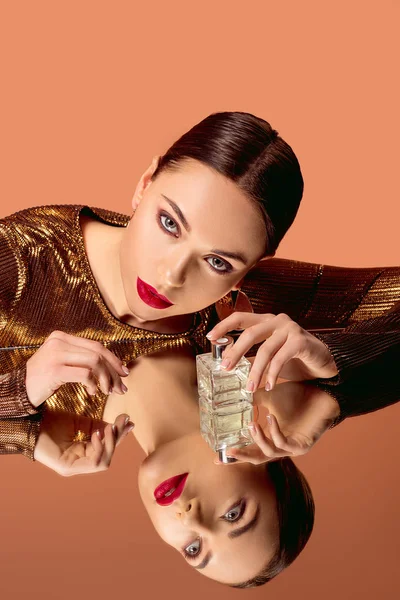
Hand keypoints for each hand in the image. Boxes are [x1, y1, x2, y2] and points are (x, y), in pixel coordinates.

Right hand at [26, 330, 129, 407]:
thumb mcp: (61, 362)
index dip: (113, 359)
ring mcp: (56, 355)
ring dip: (106, 379)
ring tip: (107, 392)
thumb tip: (112, 366)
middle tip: (121, 387)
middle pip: (98, 352)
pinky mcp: (55, 370)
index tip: (124, 373)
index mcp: (62, 337)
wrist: (19, 390)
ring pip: (95, 362)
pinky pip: (85, 374)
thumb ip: (81, 358)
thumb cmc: (43, 378)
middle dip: (113, 371)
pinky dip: (93, 385)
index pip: (96, 345)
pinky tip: (92, 393)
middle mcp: (59, 341)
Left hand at [34, 410, 133, 475]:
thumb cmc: (53, 422)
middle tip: (122, 422)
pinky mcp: (67, 469)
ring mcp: (74, 467)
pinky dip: (98, 449)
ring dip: (110, 445)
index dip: (119, 435)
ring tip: (109, 428)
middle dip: (117, 439)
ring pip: (103, 463)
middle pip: (108, 456)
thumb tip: (124, 423)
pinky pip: (92, 464)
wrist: (32, 422)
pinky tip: (97, 435)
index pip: (107, 447)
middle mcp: (79, 462)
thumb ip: (100, 426)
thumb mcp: (81, 422)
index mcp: (82, 452)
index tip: (129, 420)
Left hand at [206, 312, 337, 390]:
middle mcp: (277, 321)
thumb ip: (251, 357)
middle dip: (236, 352)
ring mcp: (290, 328)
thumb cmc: (294, 359)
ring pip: (266, 348)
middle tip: (226, 369)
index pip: (241, 318)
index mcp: (266, 321)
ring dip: (255, 370)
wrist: (323, 364)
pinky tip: (269, 386)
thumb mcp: (268, 358)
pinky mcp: (301, 341)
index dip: (224, 326)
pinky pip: (282, 357)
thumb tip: (228, 365)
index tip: (210, 337)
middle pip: (250, 332)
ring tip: (249, 388)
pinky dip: (273, 373)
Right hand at [214, 380, 339, 464]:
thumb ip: (252, 400)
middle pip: (257, 458)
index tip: (217, 458)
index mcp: (271, 436)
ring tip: (251, 424)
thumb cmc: (297, 394)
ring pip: (269, 452)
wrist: (321, 391)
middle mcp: (281, 446)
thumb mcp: (269, 397)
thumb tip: (232, 396)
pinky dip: (274, 432)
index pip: (250, 449)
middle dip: (242, 456)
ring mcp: (292, 448)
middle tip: (228, 451)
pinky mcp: (303, 445)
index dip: (235, 455)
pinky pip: (284, 444)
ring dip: (258, 440)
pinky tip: (270, 418)